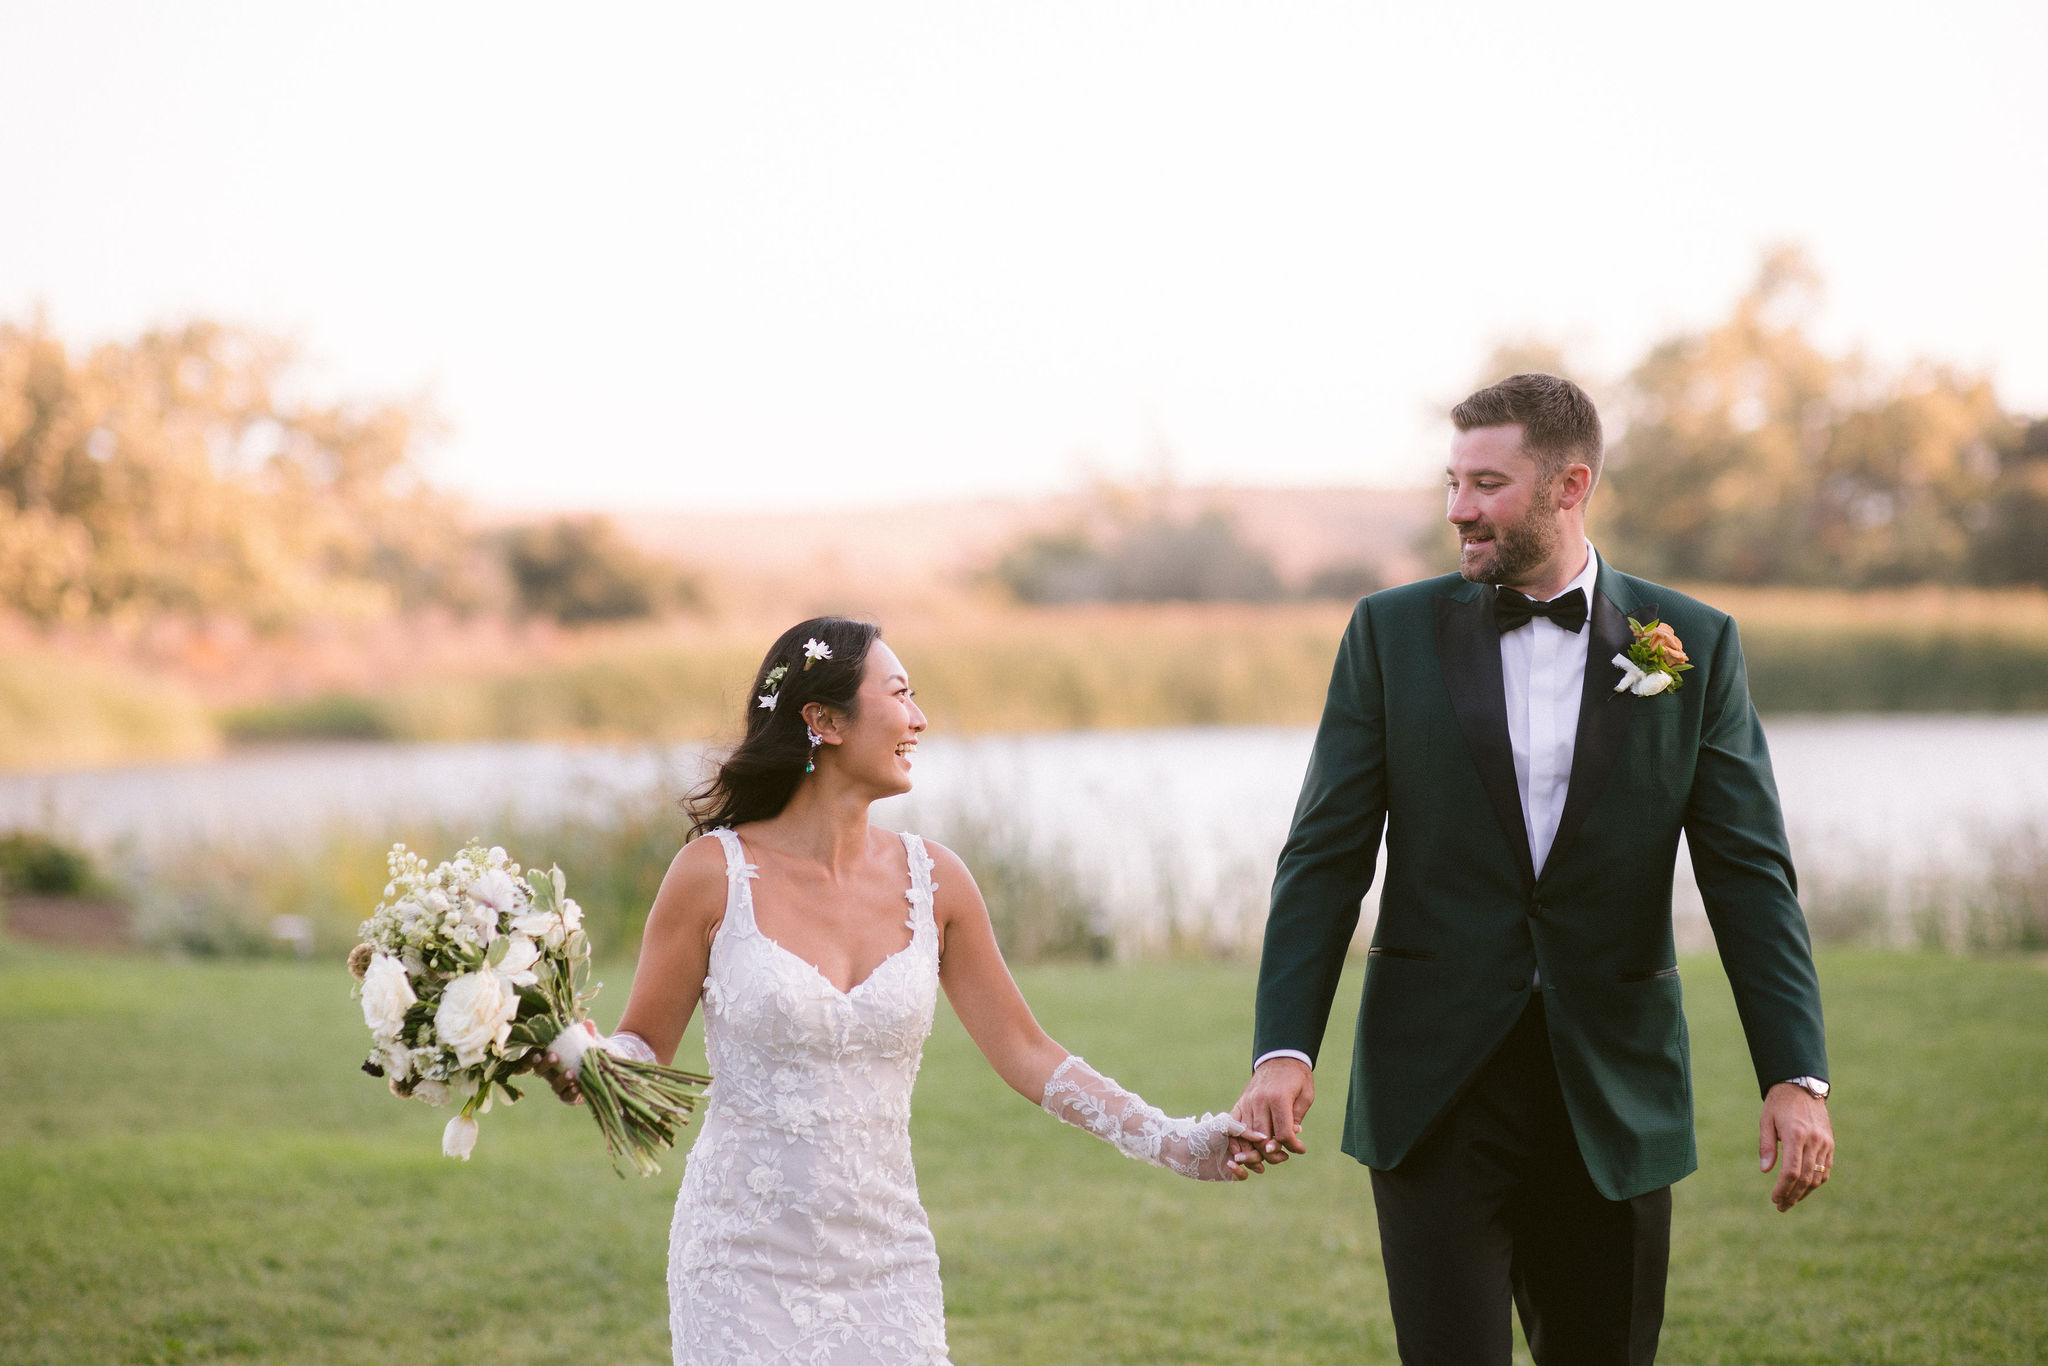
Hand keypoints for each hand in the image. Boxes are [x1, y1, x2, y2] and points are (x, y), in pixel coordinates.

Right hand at [523, 1019, 597, 1106]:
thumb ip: (588, 1034)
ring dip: (561, 1079)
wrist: (602, 1070)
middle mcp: (550, 1072)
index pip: (536, 1056)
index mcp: (550, 1056)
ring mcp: (559, 1085)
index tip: (537, 1052)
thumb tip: (589, 1023)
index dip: (532, 1056)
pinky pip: (567, 1097)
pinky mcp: (569, 1096)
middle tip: (554, 1057)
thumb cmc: (588, 1052)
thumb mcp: (589, 1041)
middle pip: (540, 1070)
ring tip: (570, 1073)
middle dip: (545, 1064)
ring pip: (554, 1085)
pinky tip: (577, 1088)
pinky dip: (571, 1093)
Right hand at [1229, 1056, 1313, 1173]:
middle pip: (1262, 1138)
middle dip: (1273, 1153)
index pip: (1282, 1133)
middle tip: (1284, 1156)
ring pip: (1247, 1135)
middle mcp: (1259, 1101)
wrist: (1280, 1057)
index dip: (1292, 1145)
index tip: (1300, 1148)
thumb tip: (1290, 1138)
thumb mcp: (1305, 1096)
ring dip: (1257, 1150)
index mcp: (1278, 1098)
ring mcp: (1247, 1102)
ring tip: (1269, 1154)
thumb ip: (1296, 1118)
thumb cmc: (1297, 1078)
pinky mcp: (1240, 1102)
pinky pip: (1234, 1126)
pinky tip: (1246, 1149)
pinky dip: (1238, 1140)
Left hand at [1760, 1082, 1833, 1210]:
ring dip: (1804, 1192)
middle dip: (1792, 1195)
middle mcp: (1814, 1141)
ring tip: (1790, 1201)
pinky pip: (1826, 1169)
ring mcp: (1825, 1143)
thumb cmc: (1779, 1104)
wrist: (1802, 1086)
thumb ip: (1766, 1146)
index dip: (1783, 1189)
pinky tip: (1804, 1189)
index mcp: (1796, 1135)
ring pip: (1818, 1176)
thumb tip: (1766, 1171)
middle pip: (1805, 1178)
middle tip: (1781, 1206)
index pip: (1791, 1171)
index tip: (1774, 1199)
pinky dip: (1816, 1182)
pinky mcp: (1830, 1143)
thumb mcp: (1766, 1121)